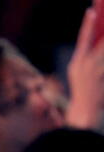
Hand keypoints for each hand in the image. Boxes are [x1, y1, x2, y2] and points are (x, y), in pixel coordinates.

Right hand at [67, 7, 103, 128]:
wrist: (83, 114)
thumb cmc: (84, 95)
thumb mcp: (82, 75)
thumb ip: (90, 60)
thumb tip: (100, 42)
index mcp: (76, 63)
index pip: (82, 38)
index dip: (87, 24)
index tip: (91, 11)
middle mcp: (84, 65)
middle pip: (101, 41)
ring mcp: (94, 71)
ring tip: (103, 56)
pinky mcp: (101, 78)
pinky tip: (102, 76)